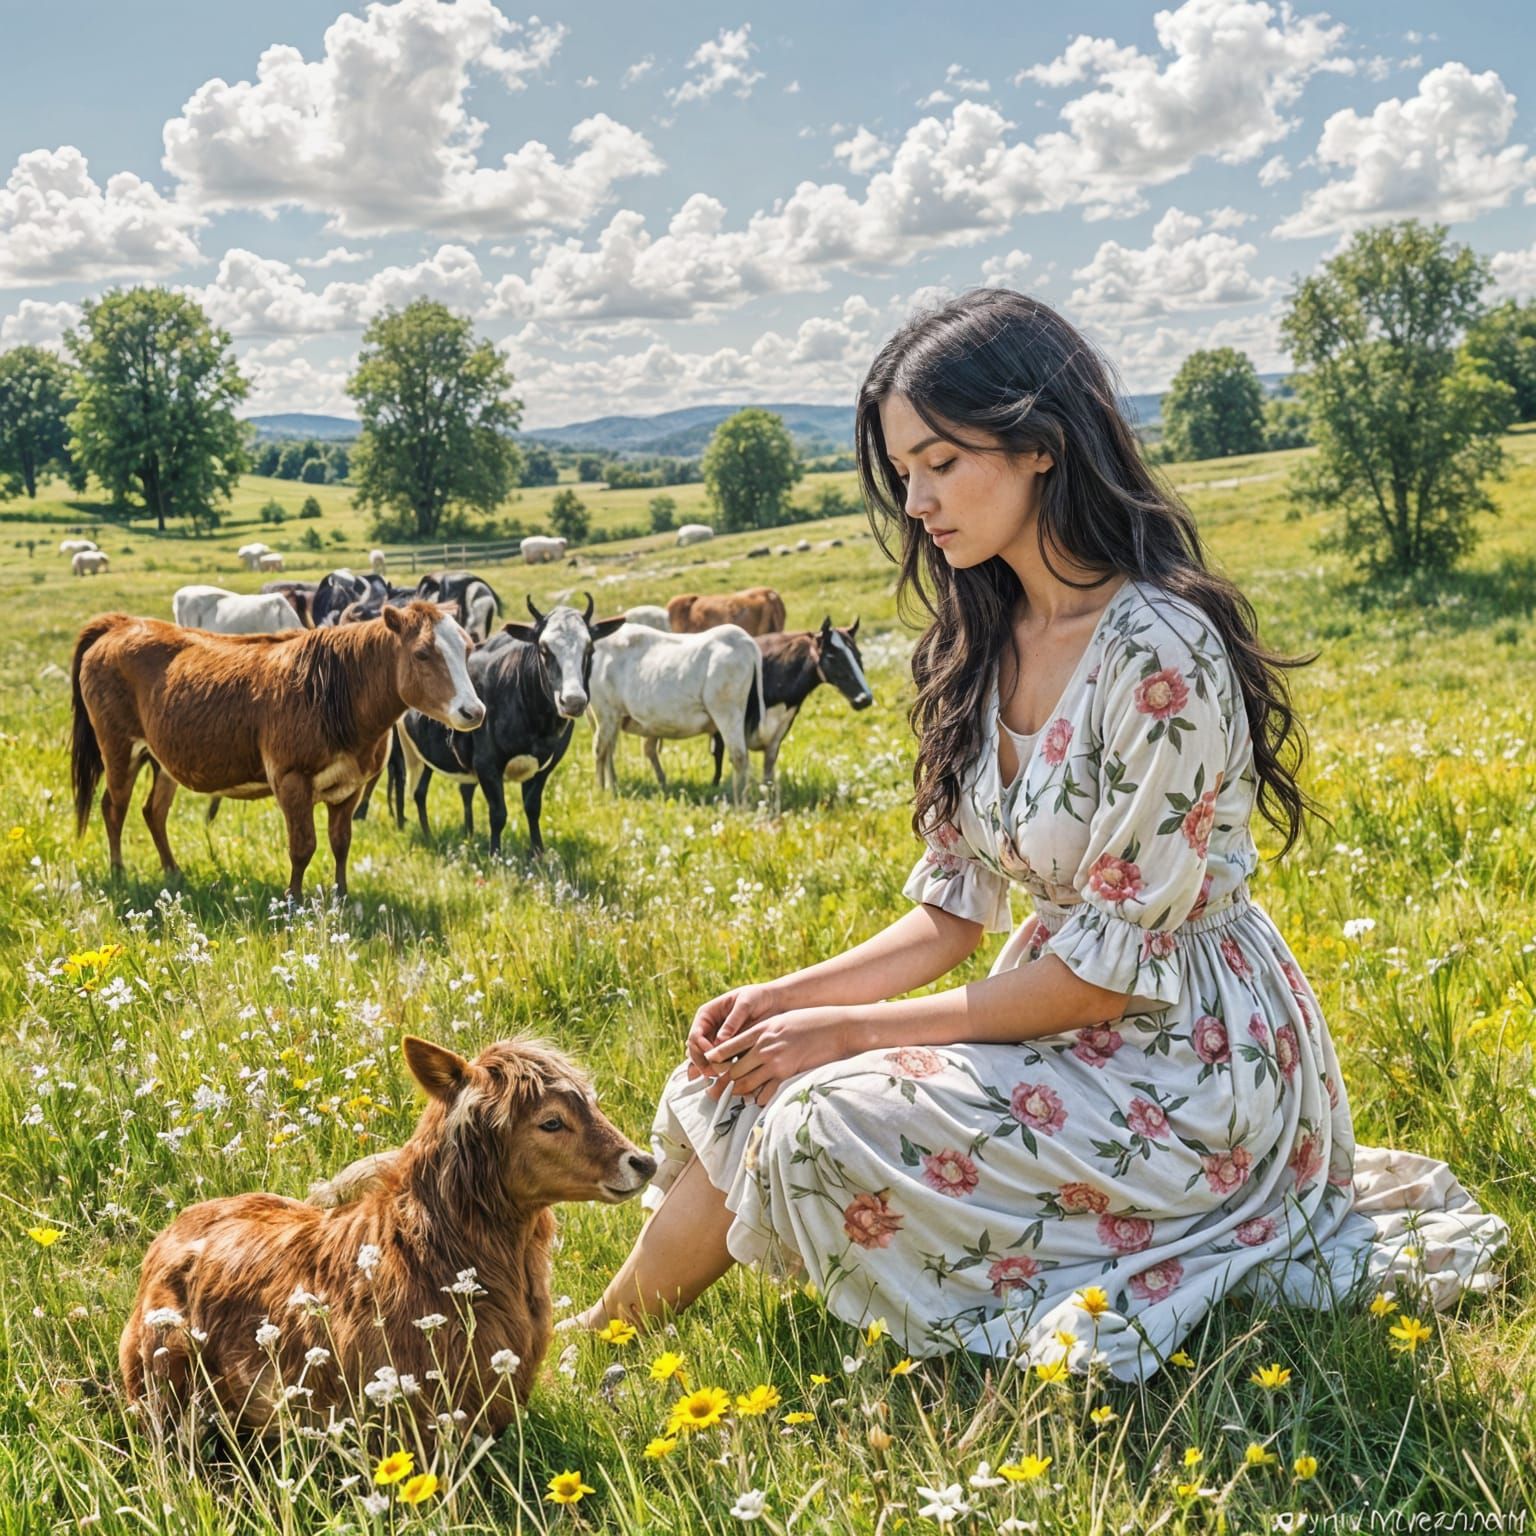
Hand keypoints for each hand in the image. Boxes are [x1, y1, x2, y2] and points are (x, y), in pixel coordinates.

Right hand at [685, 981, 787, 1082]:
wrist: (773, 1002)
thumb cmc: (757, 997)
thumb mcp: (745, 1003)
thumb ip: (733, 1021)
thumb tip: (720, 1040)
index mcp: (707, 1015)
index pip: (695, 1035)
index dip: (700, 1047)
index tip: (712, 1054)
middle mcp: (708, 1029)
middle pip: (696, 1051)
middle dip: (703, 1063)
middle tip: (714, 1072)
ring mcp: (717, 1041)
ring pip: (706, 1060)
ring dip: (710, 1070)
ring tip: (721, 1076)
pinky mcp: (729, 1050)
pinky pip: (721, 1063)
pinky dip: (722, 1071)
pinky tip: (729, 1077)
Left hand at [701, 1007, 856, 1105]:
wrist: (834, 1028)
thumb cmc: (808, 1022)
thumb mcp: (780, 1021)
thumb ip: (762, 1032)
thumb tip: (748, 1044)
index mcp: (761, 1030)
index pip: (729, 1046)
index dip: (715, 1057)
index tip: (707, 1065)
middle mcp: (764, 1047)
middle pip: (734, 1068)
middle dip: (723, 1081)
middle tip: (714, 1090)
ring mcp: (775, 1062)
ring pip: (746, 1083)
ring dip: (738, 1091)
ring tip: (732, 1096)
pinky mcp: (787, 1074)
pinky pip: (765, 1092)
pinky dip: (758, 1098)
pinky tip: (755, 1100)